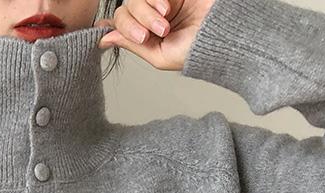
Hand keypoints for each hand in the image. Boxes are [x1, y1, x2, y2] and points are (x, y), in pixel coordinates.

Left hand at [95, 0, 215, 70]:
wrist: (224, 33)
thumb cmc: (197, 50)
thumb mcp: (159, 55)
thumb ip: (133, 45)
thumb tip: (105, 39)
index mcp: (147, 35)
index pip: (120, 26)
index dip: (110, 26)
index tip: (101, 29)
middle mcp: (151, 16)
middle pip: (124, 11)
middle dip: (133, 24)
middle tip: (149, 34)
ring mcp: (162, 0)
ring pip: (135, 0)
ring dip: (145, 13)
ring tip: (164, 24)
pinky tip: (167, 10)